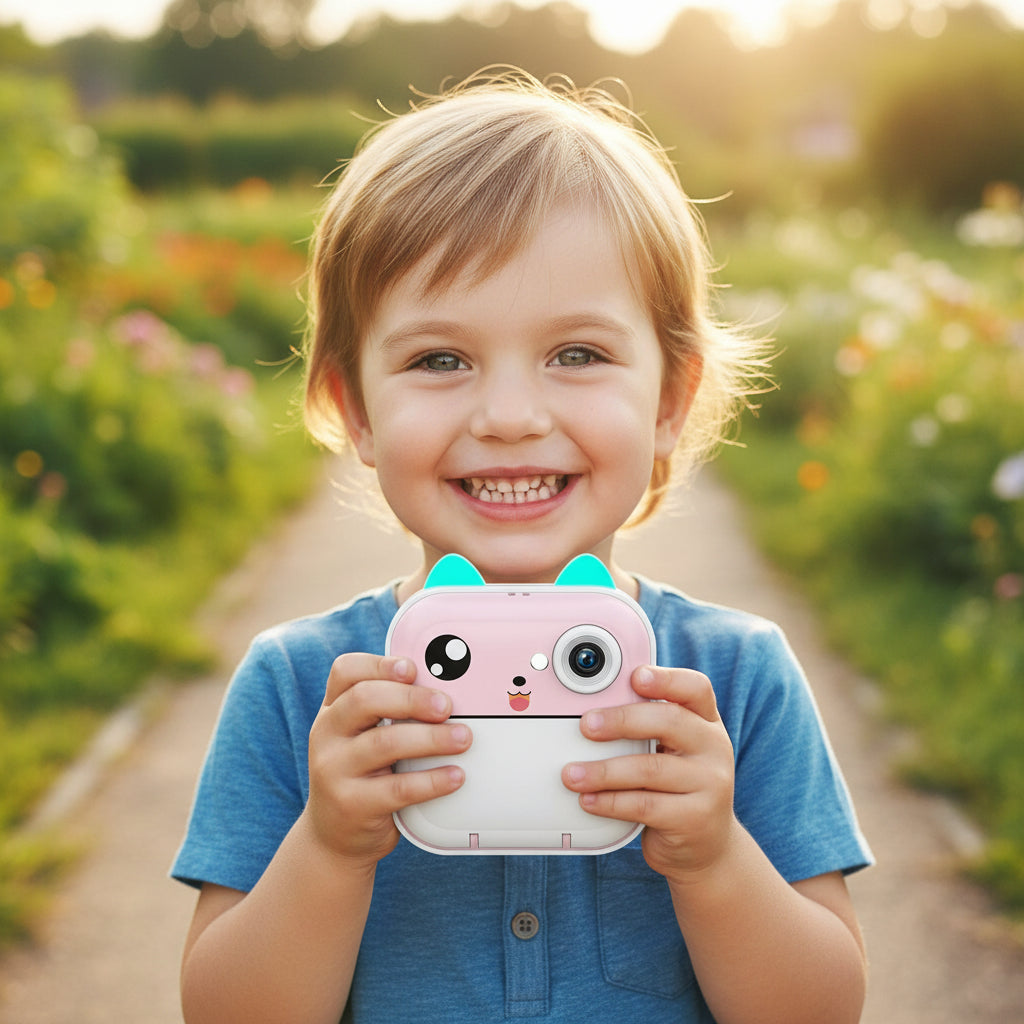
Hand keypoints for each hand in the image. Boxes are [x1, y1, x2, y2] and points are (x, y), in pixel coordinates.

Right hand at [305, 653, 471, 866]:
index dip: (379, 664)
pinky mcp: (352, 805)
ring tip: (463, 738)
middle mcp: (327, 735)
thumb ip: (388, 711)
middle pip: (364, 700)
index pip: (345, 672)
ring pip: (384, 743)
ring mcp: (334, 770)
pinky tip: (455, 776)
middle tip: (447, 706)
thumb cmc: (363, 776)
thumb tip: (446, 689)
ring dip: (431, 738)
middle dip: (412, 698)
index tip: (413, 668)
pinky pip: (397, 788)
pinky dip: (432, 780)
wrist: (335, 837)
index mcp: (333, 710)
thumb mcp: (362, 738)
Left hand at [561, 665, 737, 880]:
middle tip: (585, 726)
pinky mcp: (695, 819)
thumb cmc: (677, 788)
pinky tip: (588, 800)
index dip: (666, 679)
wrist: (706, 846)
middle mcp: (714, 748)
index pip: (695, 688)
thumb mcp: (673, 751)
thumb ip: (647, 728)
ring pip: (651, 768)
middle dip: (621, 720)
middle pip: (669, 721)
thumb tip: (591, 712)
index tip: (635, 677)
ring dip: (604, 771)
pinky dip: (610, 802)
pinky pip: (645, 806)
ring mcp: (710, 784)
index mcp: (706, 722)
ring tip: (571, 774)